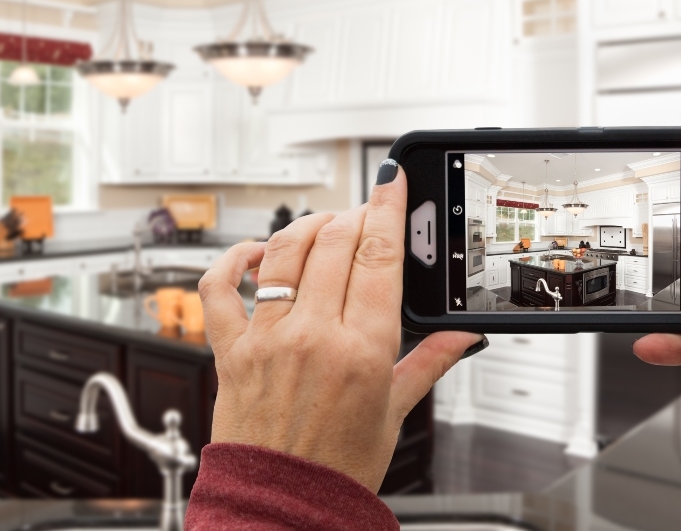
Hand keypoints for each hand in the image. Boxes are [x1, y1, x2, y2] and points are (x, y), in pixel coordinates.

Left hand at [198, 163, 484, 491]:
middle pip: (335, 242)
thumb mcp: (395, 412)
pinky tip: (254, 253)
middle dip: (354, 215)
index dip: (388, 208)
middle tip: (366, 214)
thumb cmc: (338, 468)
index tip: (392, 182)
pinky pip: (218, 288)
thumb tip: (462, 336)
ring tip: (323, 226)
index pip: (380, 255)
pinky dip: (234, 259)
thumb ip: (429, 362)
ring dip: (307, 226)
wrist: (283, 506)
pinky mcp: (230, 351)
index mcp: (363, 351)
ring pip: (285, 252)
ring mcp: (267, 340)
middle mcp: (313, 337)